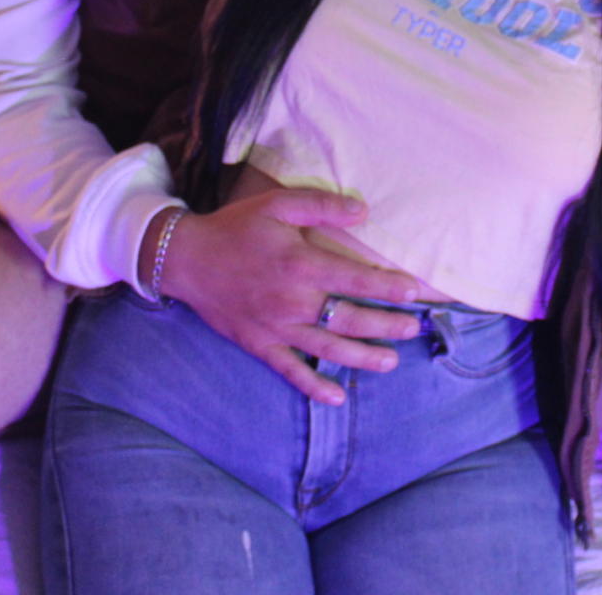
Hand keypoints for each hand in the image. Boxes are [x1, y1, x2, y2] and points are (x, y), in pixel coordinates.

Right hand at [150, 192, 425, 404]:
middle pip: (350, 318)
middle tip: (413, 328)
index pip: (355, 280)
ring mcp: (277, 328)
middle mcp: (293, 301)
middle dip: (386, 325)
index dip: (387, 287)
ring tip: (391, 362)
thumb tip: (363, 211)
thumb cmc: (236, 228)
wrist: (187, 259)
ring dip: (363, 357)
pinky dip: (314, 386)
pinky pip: (291, 371)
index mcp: (300, 265)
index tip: (414, 292)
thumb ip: (321, 205)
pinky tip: (337, 398)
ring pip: (329, 348)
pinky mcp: (260, 345)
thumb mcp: (277, 204)